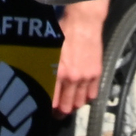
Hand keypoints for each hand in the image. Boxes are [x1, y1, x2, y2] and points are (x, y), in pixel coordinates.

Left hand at [54, 0, 108, 117]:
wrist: (83, 22)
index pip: (52, 101)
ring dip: (74, 106)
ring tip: (70, 104)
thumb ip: (44, 69)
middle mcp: (72, 78)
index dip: (49, 109)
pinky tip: (82, 96)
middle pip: (66, 107)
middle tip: (57, 112)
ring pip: (80, 103)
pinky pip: (92, 95)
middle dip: (61, 112)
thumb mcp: (47, 51)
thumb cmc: (62, 33)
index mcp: (57, 73)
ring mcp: (86, 77)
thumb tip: (39, 83)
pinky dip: (86, 98)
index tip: (47, 109)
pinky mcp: (96, 74)